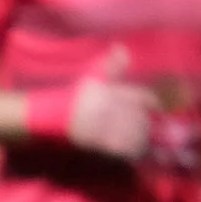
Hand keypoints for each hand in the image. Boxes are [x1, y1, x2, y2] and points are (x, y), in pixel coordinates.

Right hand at [68, 45, 154, 160]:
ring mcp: (99, 124)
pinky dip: (129, 151)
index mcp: (107, 91)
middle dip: (147, 125)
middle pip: (138, 116)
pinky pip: (118, 147)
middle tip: (154, 131)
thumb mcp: (90, 78)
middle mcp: (106, 107)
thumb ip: (110, 66)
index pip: (140, 96)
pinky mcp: (93, 140)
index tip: (157, 109)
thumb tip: (121, 48)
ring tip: (144, 143)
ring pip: (131, 133)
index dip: (152, 103)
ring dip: (141, 139)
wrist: (44, 116)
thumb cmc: (69, 97)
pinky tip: (133, 153)